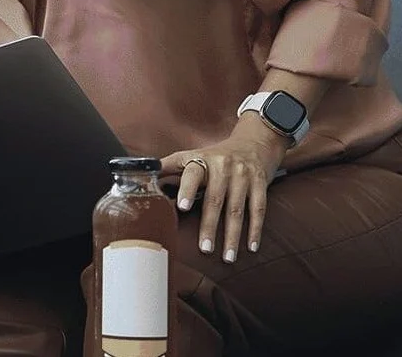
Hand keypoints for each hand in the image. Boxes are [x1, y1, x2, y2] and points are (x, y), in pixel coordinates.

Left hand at [160, 116, 288, 263]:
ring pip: (238, 209)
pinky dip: (255, 230)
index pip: (193, 174)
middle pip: (216, 199)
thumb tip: (141, 178)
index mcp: (202, 160)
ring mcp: (243, 176)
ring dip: (232, 236)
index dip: (187, 189)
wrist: (253, 144)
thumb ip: (169, 168)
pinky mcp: (260, 184)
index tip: (182, 207)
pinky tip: (251, 247)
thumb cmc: (215, 156)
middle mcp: (223, 167)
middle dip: (210, 226)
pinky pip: (258, 210)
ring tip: (227, 257)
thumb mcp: (191, 156)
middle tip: (205, 249)